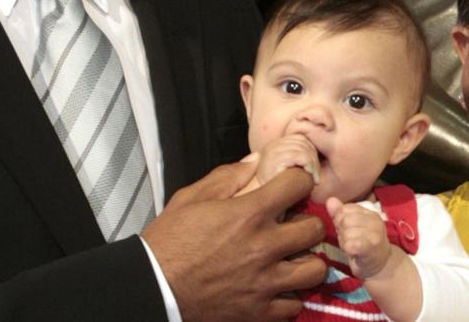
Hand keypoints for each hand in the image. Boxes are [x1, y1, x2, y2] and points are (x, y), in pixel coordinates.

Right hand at [143, 160, 326, 321]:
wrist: (152, 288)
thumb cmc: (168, 242)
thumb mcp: (191, 198)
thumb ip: (228, 176)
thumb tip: (258, 161)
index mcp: (249, 214)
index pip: (299, 184)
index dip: (299, 180)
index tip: (294, 185)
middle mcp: (264, 247)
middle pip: (316, 229)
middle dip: (309, 222)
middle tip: (295, 225)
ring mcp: (264, 283)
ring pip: (315, 270)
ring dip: (307, 261)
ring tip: (293, 258)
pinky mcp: (258, 312)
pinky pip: (294, 305)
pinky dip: (290, 296)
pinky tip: (277, 287)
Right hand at [255, 133, 320, 186]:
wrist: (261, 203)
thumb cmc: (276, 190)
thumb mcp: (286, 171)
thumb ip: (295, 159)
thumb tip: (316, 154)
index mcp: (273, 145)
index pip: (299, 138)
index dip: (310, 151)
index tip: (314, 167)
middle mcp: (271, 146)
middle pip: (302, 142)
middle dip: (314, 158)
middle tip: (316, 175)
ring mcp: (272, 151)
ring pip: (304, 149)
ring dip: (314, 165)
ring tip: (314, 179)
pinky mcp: (276, 159)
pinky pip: (302, 156)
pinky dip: (310, 166)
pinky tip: (310, 177)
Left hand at [325, 196, 391, 279]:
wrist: (381, 266)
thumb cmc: (364, 245)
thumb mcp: (352, 227)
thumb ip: (340, 213)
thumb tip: (330, 200)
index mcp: (370, 213)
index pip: (345, 209)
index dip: (340, 220)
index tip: (347, 230)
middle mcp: (375, 220)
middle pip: (345, 220)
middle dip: (342, 232)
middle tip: (350, 240)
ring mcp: (375, 234)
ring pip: (346, 232)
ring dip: (344, 242)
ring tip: (352, 247)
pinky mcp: (371, 248)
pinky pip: (350, 244)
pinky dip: (347, 249)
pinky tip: (353, 253)